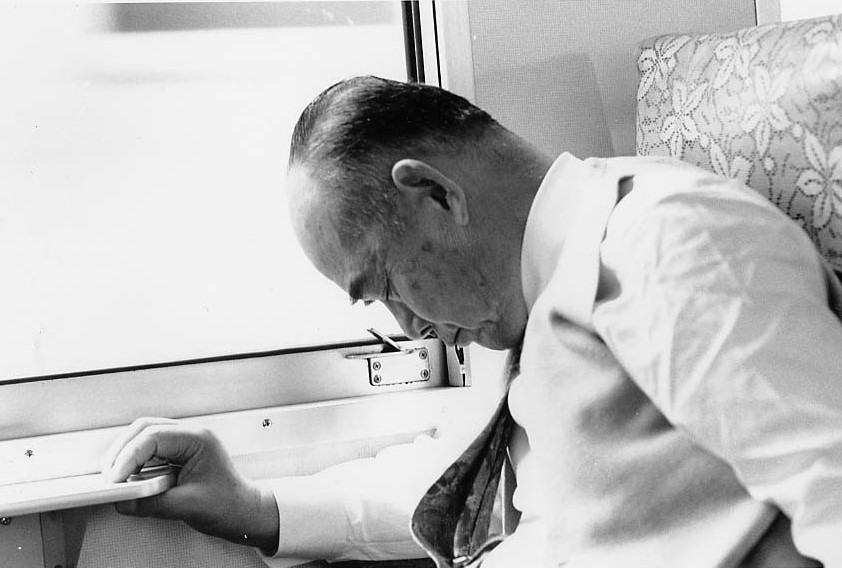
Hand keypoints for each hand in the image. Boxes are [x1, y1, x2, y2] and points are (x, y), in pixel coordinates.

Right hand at [103, 417, 279, 554]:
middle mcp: (190, 436)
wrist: (243, 512)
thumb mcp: (187, 506)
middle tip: (111, 477)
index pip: (154, 436)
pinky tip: (130, 480)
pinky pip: (149, 453)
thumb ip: (152, 503)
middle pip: (145, 430)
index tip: (117, 477)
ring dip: (126, 457)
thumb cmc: (229, 504)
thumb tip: (124, 500)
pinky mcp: (176, 457)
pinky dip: (135, 465)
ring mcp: (183, 445)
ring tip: (117, 480)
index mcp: (198, 439)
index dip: (130, 456)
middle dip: (122, 452)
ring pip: (144, 438)